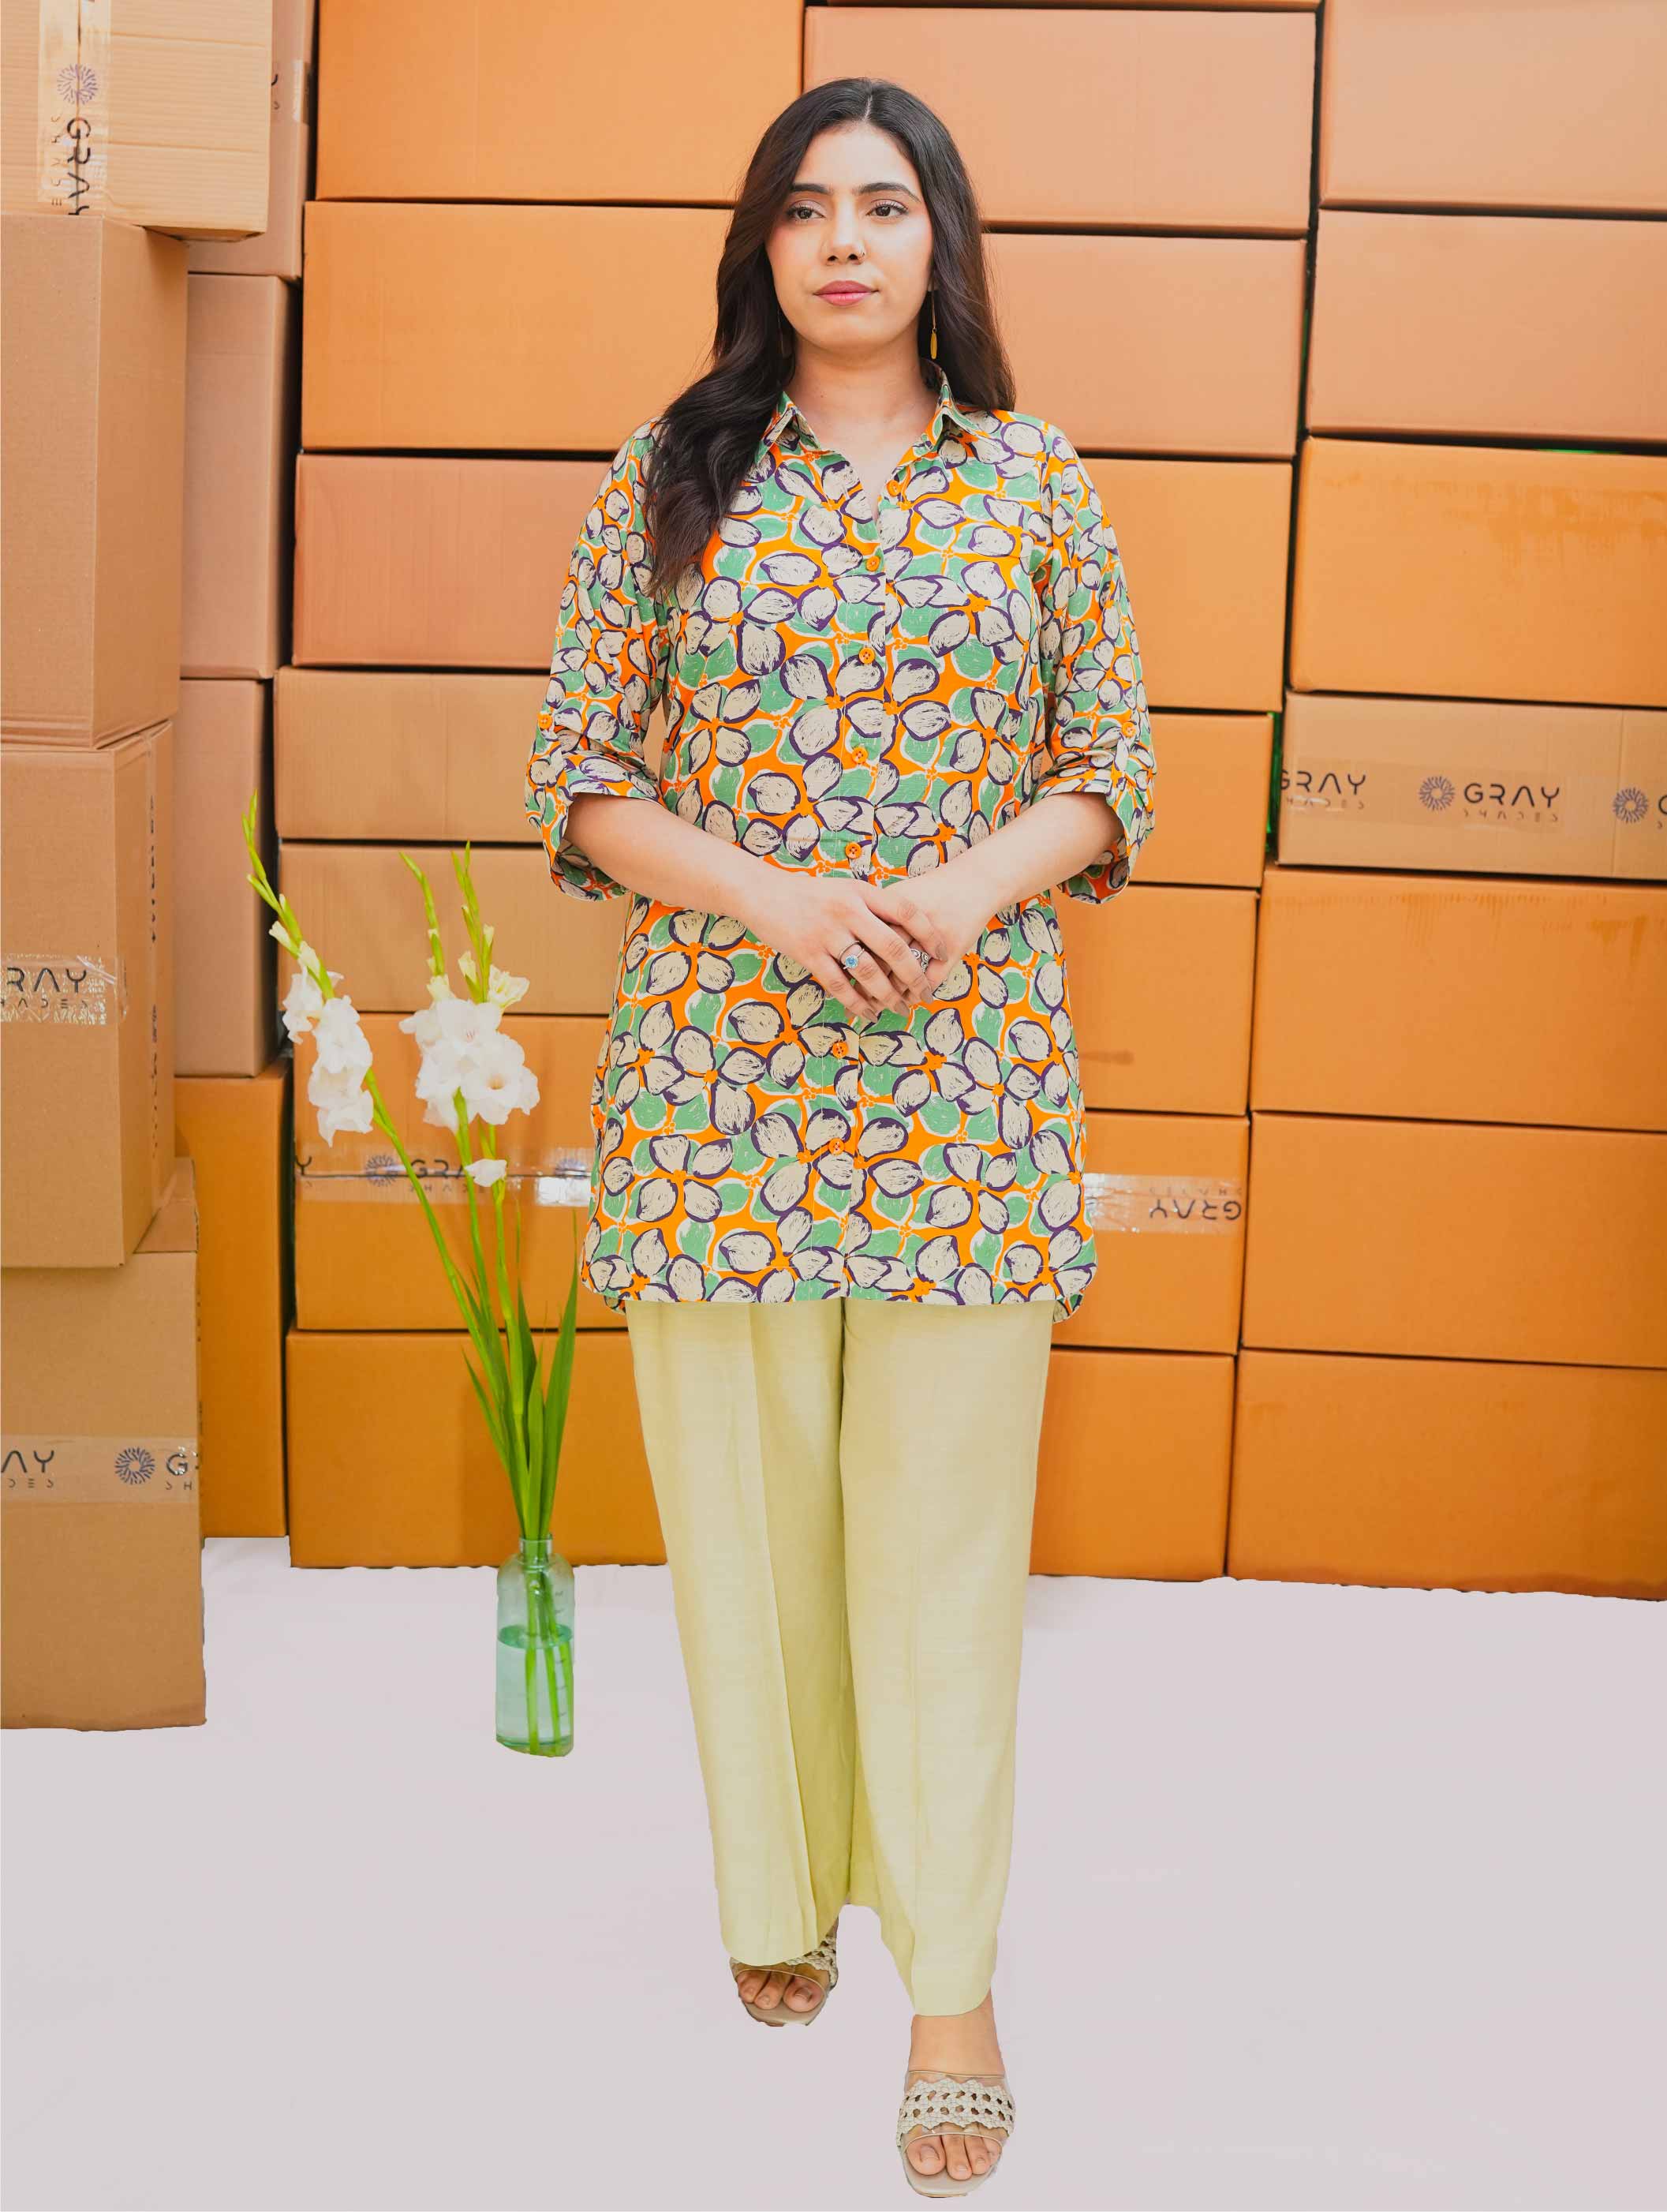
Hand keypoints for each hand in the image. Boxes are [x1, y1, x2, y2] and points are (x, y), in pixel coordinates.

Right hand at [743, 871, 940, 1021]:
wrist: (763, 893)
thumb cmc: (810, 894)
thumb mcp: (845, 889)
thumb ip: (873, 906)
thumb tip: (908, 927)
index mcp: (861, 892)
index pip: (906, 912)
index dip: (929, 934)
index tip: (942, 953)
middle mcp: (848, 911)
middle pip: (893, 946)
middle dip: (915, 974)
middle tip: (926, 992)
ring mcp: (828, 934)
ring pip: (868, 971)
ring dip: (888, 994)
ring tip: (901, 1008)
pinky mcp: (809, 954)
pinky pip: (839, 985)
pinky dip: (857, 1002)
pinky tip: (869, 1013)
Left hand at [851, 864, 993, 1008]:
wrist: (975, 880)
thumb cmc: (932, 890)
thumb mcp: (900, 895)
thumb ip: (876, 915)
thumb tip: (848, 944)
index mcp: (892, 905)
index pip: (864, 939)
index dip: (851, 963)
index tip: (842, 980)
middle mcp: (911, 921)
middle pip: (882, 960)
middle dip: (869, 987)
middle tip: (859, 1005)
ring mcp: (933, 935)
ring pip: (905, 974)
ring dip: (893, 995)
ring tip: (882, 1008)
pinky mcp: (953, 947)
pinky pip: (932, 978)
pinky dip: (919, 992)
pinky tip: (912, 1000)